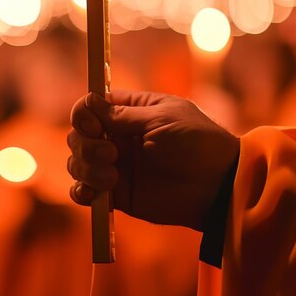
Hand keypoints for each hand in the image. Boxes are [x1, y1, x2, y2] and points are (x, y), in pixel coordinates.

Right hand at [67, 90, 238, 230]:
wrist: (217, 186)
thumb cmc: (196, 143)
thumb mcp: (162, 119)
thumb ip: (123, 115)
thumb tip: (89, 101)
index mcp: (131, 111)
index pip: (91, 106)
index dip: (83, 114)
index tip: (93, 125)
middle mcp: (119, 136)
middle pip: (79, 134)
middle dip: (86, 144)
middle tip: (112, 154)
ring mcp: (116, 165)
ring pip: (78, 161)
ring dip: (86, 167)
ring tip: (112, 176)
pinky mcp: (117, 194)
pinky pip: (84, 190)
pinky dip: (81, 190)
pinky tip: (94, 192)